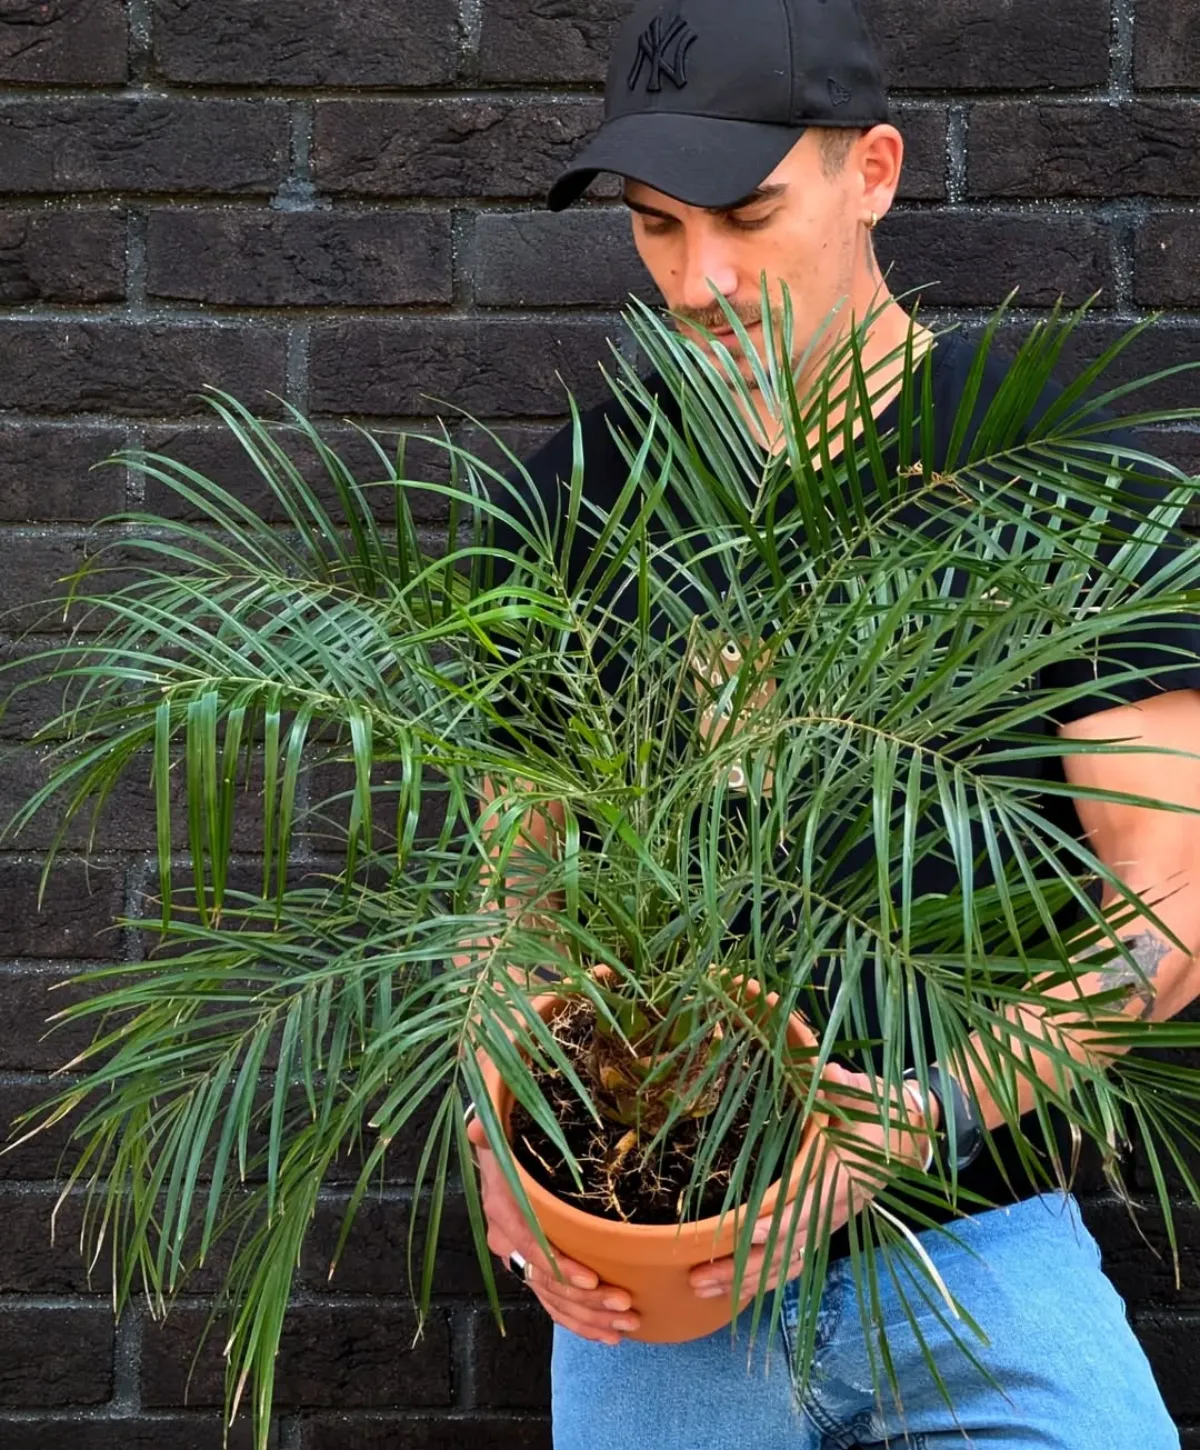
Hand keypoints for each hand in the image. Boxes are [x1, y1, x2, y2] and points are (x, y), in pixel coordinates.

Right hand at [466, 1112, 640, 1344]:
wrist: (504, 1149)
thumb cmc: (514, 1138)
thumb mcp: (503, 1131)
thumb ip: (491, 1129)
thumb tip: (476, 1127)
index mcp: (503, 1209)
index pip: (530, 1246)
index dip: (559, 1266)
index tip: (591, 1279)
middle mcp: (507, 1240)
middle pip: (546, 1282)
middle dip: (587, 1299)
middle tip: (626, 1305)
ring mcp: (519, 1258)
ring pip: (553, 1299)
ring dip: (590, 1316)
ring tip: (627, 1324)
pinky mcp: (532, 1268)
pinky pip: (553, 1304)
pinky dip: (580, 1322)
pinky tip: (608, 1333)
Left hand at [690, 1061, 934, 1304]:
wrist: (911, 1132)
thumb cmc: (883, 1109)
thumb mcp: (865, 1092)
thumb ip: (842, 1085)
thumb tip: (823, 1070)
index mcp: (843, 1179)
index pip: (805, 1209)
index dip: (775, 1224)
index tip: (741, 1232)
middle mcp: (834, 1209)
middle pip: (786, 1250)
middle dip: (742, 1267)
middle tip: (696, 1277)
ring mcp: (827, 1222)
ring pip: (785, 1263)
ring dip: (744, 1280)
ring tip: (700, 1287)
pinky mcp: (821, 1225)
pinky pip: (791, 1260)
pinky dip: (762, 1277)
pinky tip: (731, 1287)